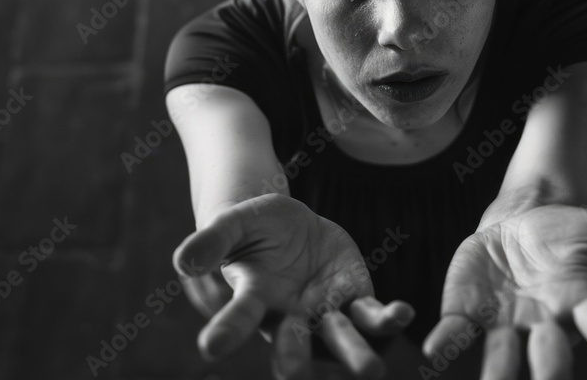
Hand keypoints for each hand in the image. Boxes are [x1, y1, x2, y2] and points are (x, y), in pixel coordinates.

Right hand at [173, 193, 414, 378]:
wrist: (287, 226)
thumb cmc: (252, 227)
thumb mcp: (232, 223)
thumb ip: (212, 240)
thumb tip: (183, 259)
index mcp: (253, 297)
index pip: (238, 316)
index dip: (226, 329)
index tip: (210, 346)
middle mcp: (288, 315)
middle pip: (292, 344)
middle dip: (294, 359)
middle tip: (295, 374)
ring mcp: (324, 311)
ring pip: (340, 340)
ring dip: (356, 357)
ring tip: (372, 371)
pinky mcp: (355, 298)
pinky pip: (372, 315)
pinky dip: (388, 318)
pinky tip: (403, 314)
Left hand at [423, 205, 586, 378]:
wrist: (524, 222)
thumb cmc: (576, 235)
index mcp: (582, 306)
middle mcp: (545, 326)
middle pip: (550, 355)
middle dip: (552, 370)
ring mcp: (504, 325)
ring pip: (500, 358)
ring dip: (495, 376)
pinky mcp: (468, 313)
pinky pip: (456, 334)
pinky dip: (445, 344)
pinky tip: (433, 353)